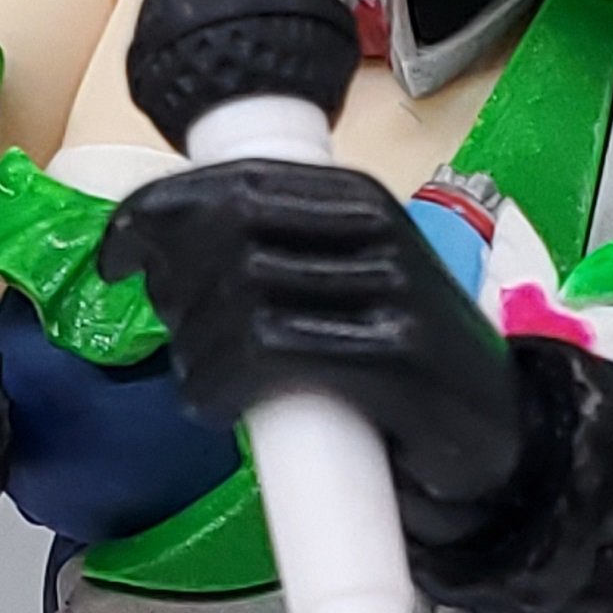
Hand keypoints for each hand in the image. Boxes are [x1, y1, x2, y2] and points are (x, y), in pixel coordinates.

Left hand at [98, 158, 521, 516]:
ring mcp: (392, 290)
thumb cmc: (402, 362)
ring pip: (245, 292)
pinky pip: (275, 351)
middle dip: (175, 282)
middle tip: (169, 334)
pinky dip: (222, 381)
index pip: (233, 179)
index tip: (113, 257)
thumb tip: (159, 255)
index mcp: (354, 198)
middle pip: (230, 228)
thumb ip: (273, 256)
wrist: (498, 434)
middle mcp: (376, 229)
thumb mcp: (342, 284)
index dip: (155, 212)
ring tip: (200, 383)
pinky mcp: (396, 357)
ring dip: (196, 346)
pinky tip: (213, 405)